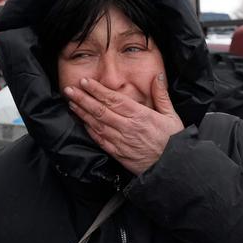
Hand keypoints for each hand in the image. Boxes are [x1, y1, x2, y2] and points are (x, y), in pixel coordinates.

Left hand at [64, 73, 183, 175]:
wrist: (173, 166)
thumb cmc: (173, 140)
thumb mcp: (172, 115)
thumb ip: (161, 95)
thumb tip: (156, 76)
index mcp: (141, 115)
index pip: (114, 99)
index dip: (97, 90)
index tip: (85, 81)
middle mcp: (128, 127)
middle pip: (100, 110)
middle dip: (83, 99)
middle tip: (70, 89)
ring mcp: (121, 141)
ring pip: (97, 124)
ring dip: (82, 113)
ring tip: (71, 102)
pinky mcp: (118, 153)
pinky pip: (100, 140)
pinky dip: (90, 130)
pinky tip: (82, 122)